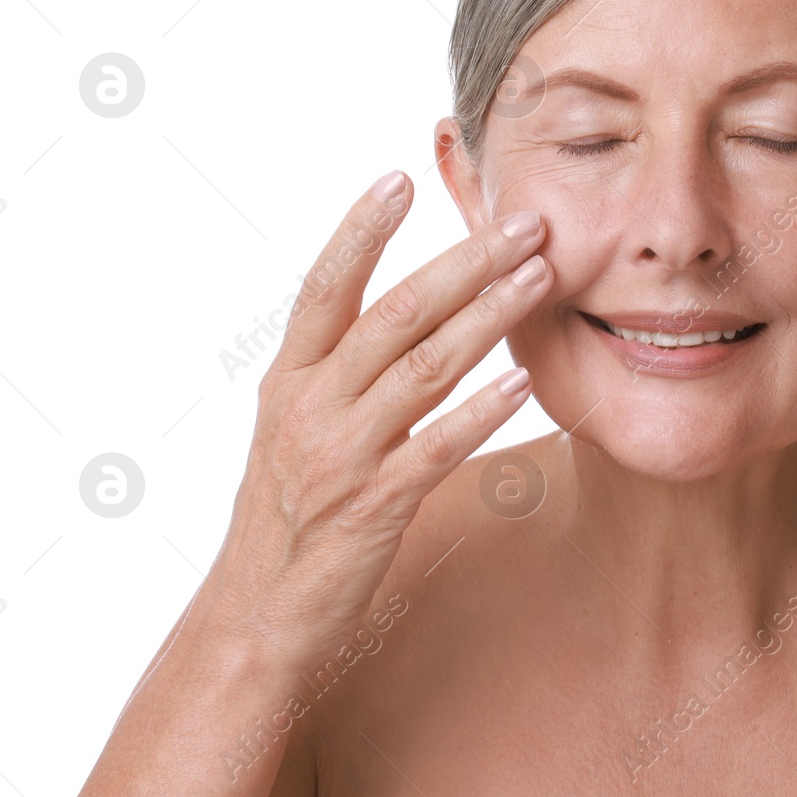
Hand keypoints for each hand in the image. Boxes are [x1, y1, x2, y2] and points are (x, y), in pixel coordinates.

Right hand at [206, 170, 551, 665]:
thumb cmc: (287, 517)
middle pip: (394, 313)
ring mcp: (341, 456)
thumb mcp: (293, 431)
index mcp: (288, 380)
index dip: (360, 231)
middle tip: (523, 222)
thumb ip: (338, 372)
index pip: (323, 287)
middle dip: (465, 261)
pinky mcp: (375, 506)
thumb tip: (398, 312)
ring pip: (423, 368)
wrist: (257, 618)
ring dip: (487, 316)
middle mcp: (309, 407)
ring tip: (539, 276)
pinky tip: (522, 381)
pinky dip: (482, 410)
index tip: (399, 178)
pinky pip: (437, 446)